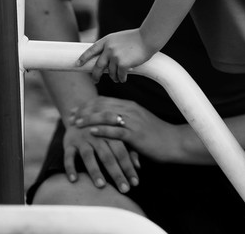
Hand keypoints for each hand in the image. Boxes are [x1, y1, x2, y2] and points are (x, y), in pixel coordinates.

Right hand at [59, 111, 140, 193]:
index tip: (135, 183)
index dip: (129, 167)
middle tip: (124, 189)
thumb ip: (128, 149)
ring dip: (95, 170)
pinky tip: (74, 180)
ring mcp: (82, 139)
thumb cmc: (104, 129)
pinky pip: (68, 156)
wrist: (80, 113)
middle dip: (117, 173)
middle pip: (108, 156)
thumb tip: (139, 166)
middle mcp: (97, 135)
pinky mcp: (69, 143)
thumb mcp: (116, 136)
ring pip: (89, 156)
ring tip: (101, 186)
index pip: (122, 152)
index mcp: (111, 133)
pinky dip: (70, 167)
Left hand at [72, 97, 190, 162]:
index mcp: (130, 106)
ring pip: (106, 116)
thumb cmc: (156, 135)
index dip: (88, 105)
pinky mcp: (136, 135)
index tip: (75, 110)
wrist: (174, 142)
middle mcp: (130, 110)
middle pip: (102, 106)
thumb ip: (126, 120)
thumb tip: (110, 123)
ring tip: (76, 123)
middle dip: (84, 111)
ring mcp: (133, 121)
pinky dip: (102, 130)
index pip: (104, 101)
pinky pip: (116, 131)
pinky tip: (91, 132)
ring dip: (89, 119)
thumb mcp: (140, 122)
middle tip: (70, 116)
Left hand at [77, 29, 155, 82]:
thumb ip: (112, 47)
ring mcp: (115, 56)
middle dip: (95, 75)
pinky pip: (120, 75)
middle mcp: (109, 48)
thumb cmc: (137, 38)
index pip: (91, 50)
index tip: (77, 64)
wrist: (148, 38)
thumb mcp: (120, 39)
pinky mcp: (122, 63)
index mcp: (107, 40)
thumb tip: (106, 63)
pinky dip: (122, 78)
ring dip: (114, 77)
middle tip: (95, 80)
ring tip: (118, 79)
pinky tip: (124, 79)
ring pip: (110, 72)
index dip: (83, 57)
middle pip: (98, 65)